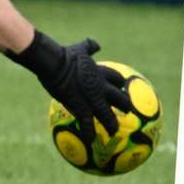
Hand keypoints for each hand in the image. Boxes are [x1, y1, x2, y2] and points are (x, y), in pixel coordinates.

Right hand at [9, 33, 133, 138]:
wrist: (55, 64)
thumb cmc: (64, 55)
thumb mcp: (80, 48)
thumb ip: (89, 46)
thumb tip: (96, 43)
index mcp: (100, 72)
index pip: (116, 79)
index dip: (120, 84)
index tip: (122, 88)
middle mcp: (100, 86)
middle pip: (119, 98)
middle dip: (124, 105)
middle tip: (128, 111)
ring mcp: (92, 98)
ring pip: (107, 114)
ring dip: (111, 124)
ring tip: (114, 132)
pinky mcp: (81, 107)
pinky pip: (87, 123)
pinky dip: (89, 132)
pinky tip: (91, 140)